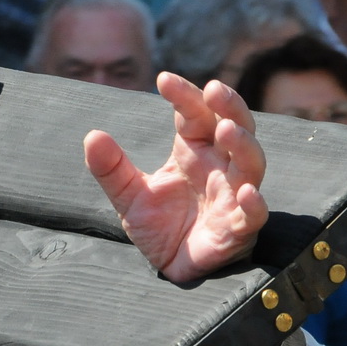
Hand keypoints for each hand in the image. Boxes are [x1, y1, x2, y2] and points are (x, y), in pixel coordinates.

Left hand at [83, 73, 268, 283]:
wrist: (169, 266)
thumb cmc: (158, 225)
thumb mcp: (128, 195)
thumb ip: (111, 168)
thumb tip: (92, 135)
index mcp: (194, 151)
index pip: (195, 115)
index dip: (185, 96)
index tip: (163, 79)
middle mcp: (219, 167)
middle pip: (235, 128)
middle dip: (229, 106)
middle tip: (215, 89)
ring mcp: (232, 196)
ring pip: (251, 164)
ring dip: (243, 145)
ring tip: (227, 129)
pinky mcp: (238, 229)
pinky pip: (253, 215)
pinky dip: (254, 204)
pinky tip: (247, 192)